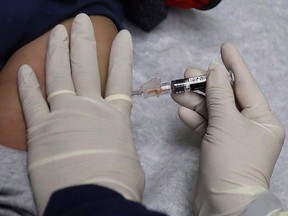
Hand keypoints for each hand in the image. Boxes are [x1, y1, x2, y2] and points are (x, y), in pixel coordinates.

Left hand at [18, 14, 144, 214]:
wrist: (92, 201)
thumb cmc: (117, 184)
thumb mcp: (128, 160)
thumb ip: (118, 145)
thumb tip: (113, 144)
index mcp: (115, 117)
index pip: (120, 77)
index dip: (122, 55)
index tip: (123, 36)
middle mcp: (90, 108)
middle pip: (86, 66)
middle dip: (83, 40)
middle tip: (81, 20)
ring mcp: (63, 115)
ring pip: (59, 75)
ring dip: (57, 51)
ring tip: (57, 31)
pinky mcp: (41, 130)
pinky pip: (32, 101)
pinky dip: (27, 84)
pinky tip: (25, 68)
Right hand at [172, 43, 284, 214]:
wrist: (223, 204)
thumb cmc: (233, 160)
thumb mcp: (226, 123)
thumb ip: (218, 95)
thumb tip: (214, 70)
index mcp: (261, 118)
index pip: (245, 84)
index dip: (234, 64)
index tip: (224, 46)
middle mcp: (248, 125)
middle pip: (225, 97)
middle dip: (206, 85)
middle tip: (187, 73)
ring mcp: (231, 136)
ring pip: (212, 111)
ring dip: (195, 102)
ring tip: (178, 91)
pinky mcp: (216, 146)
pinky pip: (206, 127)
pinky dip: (195, 119)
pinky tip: (183, 112)